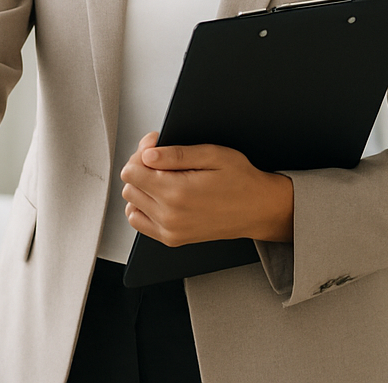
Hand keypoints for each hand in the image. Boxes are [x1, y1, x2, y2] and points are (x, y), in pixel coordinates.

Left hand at [120, 132, 293, 245]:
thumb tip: (147, 154)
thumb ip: (176, 154)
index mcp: (177, 192)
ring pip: (131, 203)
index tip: (156, 149)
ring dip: (141, 189)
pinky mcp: (172, 238)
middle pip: (129, 186)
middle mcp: (170, 215)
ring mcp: (170, 230)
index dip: (141, 154)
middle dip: (140, 169)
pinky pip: (139, 221)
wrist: (259, 210)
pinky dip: (143, 207)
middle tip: (162, 162)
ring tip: (164, 179)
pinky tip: (160, 196)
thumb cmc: (241, 180)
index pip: (131, 171)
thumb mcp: (213, 155)